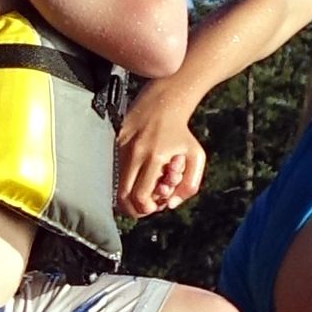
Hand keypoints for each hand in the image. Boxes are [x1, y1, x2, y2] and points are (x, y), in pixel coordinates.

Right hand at [117, 77, 208, 212]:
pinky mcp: (115, 144)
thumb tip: (171, 204)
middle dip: (134, 209)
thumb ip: (190, 185)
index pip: (140, 197)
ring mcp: (121, 149)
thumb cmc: (182, 134)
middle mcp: (134, 154)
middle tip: (147, 205)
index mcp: (154, 157)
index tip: (156, 205)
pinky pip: (115, 173)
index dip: (147, 208)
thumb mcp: (196, 157)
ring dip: (129, 196)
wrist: (163, 103)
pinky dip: (125, 181)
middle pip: (122, 197)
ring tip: (144, 190)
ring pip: (115, 186)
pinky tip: (139, 175)